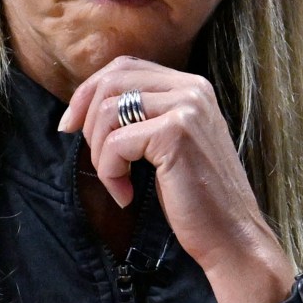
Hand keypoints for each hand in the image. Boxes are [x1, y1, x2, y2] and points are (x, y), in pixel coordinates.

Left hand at [56, 57, 293, 302]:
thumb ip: (140, 116)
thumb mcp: (166, 144)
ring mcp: (186, 108)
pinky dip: (109, 174)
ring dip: (100, 155)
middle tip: (99, 162)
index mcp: (191, 86)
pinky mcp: (175, 134)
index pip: (124, 66)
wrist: (231, 236)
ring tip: (118, 184)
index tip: (70, 126)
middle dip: (89, 123)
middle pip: (111, 81)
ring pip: (108, 112)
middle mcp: (192, 88)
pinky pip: (116, 143)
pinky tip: (126, 196)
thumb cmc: (194, 198)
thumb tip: (82, 105)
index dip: (88, 92)